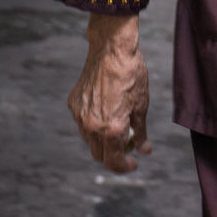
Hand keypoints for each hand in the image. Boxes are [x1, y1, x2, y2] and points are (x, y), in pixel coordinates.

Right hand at [68, 13, 151, 172]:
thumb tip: (144, 150)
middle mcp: (92, 127)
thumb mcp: (142, 106)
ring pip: (89, 139)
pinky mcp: (73, 104)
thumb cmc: (132, 75)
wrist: (112, 50)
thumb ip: (140, 132)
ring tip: (117, 124)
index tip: (133, 163)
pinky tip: (105, 108)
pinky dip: (93, 123)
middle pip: (99, 155)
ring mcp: (80, 116)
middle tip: (127, 146)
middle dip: (113, 155)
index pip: (113, 162)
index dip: (124, 167)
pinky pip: (82, 122)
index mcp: (111, 130)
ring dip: (102, 139)